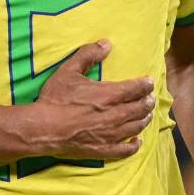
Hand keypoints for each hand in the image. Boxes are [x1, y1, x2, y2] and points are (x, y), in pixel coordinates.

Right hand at [35, 40, 155, 159]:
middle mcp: (114, 115)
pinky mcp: (102, 150)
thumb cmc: (55, 99)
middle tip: (151, 98)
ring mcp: (110, 134)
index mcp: (108, 95)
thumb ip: (88, 55)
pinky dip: (134, 146)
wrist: (42, 128)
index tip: (149, 83)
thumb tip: (106, 44)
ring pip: (135, 127)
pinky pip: (124, 150)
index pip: (135, 89)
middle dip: (147, 102)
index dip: (145, 85)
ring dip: (144, 120)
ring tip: (147, 115)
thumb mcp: (69, 71)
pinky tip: (137, 142)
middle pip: (139, 108)